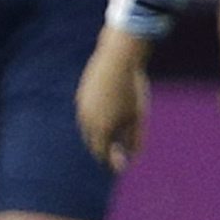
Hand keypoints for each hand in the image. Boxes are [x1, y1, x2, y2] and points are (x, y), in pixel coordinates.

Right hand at [77, 32, 150, 171]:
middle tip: (116, 150)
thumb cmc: (132, 89)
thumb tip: (131, 161)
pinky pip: (86, 113)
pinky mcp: (81, 94)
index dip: (111, 159)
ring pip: (87, 127)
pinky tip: (107, 110)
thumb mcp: (139, 117)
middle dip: (103, 147)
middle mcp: (87, 121)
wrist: (118, 58)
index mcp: (101, 129)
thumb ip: (135, 141)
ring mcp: (82, 107)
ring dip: (98, 132)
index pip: (102, 153)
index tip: (121, 161)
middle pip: (92, 142)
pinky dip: (95, 117)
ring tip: (113, 130)